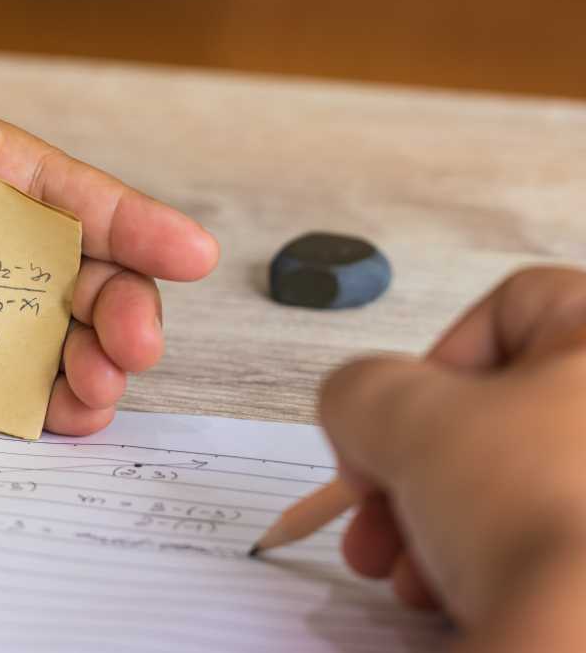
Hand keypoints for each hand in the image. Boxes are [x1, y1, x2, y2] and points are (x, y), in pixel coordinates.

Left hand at [0, 59, 217, 469]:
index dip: (122, 216)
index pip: (43, 187)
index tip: (182, 250)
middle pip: (61, 262)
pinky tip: (70, 409)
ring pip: (42, 327)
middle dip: (121, 296)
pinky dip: (46, 399)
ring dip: (94, 352)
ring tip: (107, 382)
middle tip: (140, 340)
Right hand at [320, 267, 585, 650]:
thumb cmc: (527, 505)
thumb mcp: (399, 414)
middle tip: (372, 505)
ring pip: (514, 483)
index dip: (438, 358)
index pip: (519, 305)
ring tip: (398, 570)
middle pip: (501, 412)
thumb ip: (357, 388)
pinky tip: (443, 595)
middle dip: (414, 465)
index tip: (397, 417)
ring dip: (433, 521)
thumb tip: (358, 414)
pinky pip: (544, 537)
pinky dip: (485, 561)